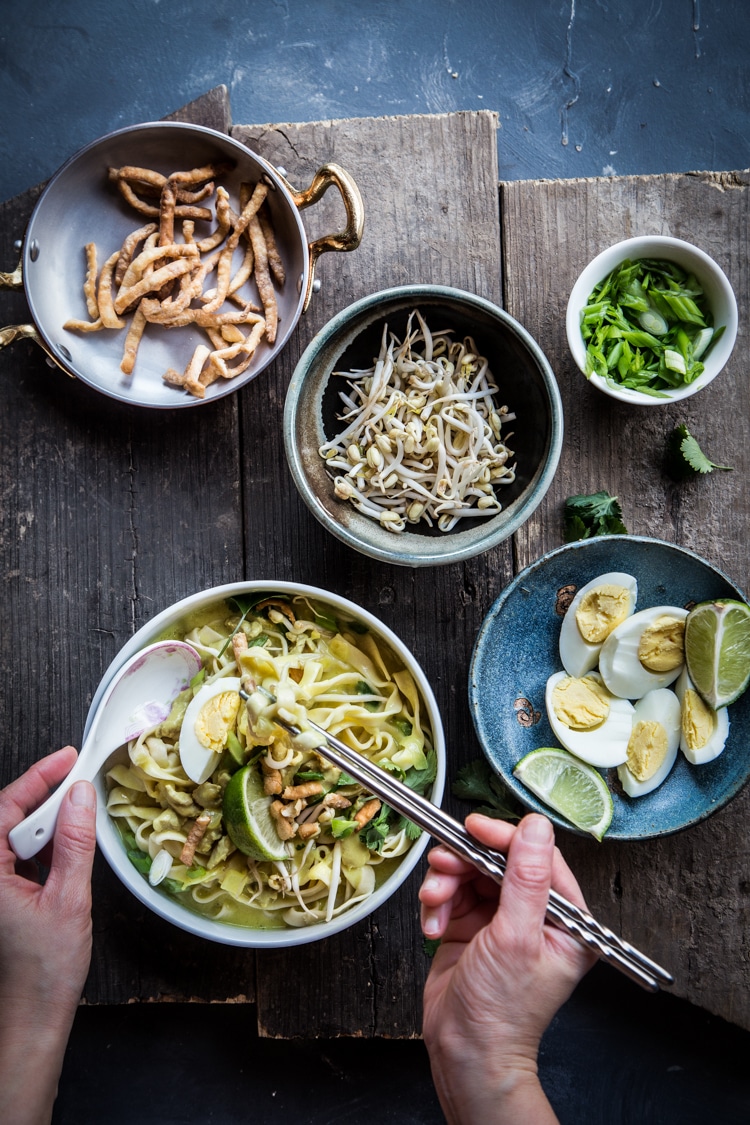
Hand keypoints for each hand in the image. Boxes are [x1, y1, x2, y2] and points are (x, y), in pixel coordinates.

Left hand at [0, 747, 96, 1124]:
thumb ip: (74, 843)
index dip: (38, 777)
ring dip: (47, 822)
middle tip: (81, 779)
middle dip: (45, 796)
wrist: (32, 1016)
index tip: (67, 757)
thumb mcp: (69, 899)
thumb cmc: (44, 970)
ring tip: (80, 812)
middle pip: (8, 818)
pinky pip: (20, 856)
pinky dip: (45, 845)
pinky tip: (68, 846)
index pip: (5, 807)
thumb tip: (81, 795)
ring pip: (16, 836)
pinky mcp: (3, 897)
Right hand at [419, 813, 595, 1124]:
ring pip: (469, 873)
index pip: (538, 857)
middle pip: (497, 861)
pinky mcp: (470, 926)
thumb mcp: (516, 938)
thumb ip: (525, 879)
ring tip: (434, 903)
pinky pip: (450, 893)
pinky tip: (433, 927)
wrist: (465, 1052)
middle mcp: (535, 915)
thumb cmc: (502, 1011)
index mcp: (565, 919)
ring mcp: (500, 920)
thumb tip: (535, 828)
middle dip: (465, 862)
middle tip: (443, 865)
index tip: (475, 828)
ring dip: (445, 883)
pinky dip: (436, 904)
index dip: (504, 837)